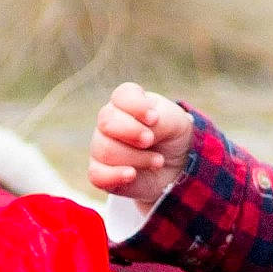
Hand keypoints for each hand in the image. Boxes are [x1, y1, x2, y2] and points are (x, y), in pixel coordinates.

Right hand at [88, 82, 194, 205]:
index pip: (121, 96)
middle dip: (132, 131)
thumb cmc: (172, 135)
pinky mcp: (101, 172)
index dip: (136, 106)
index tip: (154, 118)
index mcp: (127, 102)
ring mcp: (102, 146)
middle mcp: (110, 122)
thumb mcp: (176, 122)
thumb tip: (141, 137)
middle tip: (150, 140)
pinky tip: (132, 175)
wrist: (176, 165)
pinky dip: (114, 175)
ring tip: (158, 161)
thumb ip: (160, 122)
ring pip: (106, 150)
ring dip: (137, 157)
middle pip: (107, 121)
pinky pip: (96, 174)